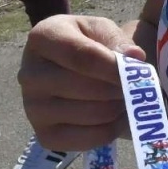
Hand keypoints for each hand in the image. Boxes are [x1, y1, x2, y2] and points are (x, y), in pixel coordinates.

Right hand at [17, 15, 146, 150]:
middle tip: (136, 86)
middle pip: (85, 87)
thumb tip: (134, 57)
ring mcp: (33, 108)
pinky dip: (110, 130)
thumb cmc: (86, 42)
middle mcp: (29, 74)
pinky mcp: (44, 135)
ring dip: (118, 108)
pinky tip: (117, 116)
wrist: (65, 66)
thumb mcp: (100, 29)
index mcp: (42, 38)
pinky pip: (86, 139)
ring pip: (89, 113)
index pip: (81, 56)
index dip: (113, 67)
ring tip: (126, 98)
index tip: (138, 70)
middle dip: (119, 88)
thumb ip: (117, 40)